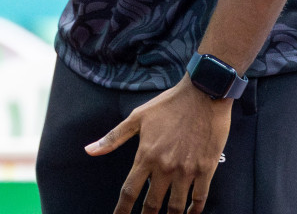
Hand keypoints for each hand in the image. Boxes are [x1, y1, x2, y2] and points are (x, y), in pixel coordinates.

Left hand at [86, 77, 230, 213]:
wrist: (202, 94)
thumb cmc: (168, 104)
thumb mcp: (136, 117)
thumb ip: (113, 138)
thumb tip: (89, 151)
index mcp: (145, 155)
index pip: (129, 190)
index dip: (122, 209)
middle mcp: (165, 166)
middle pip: (152, 204)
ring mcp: (187, 170)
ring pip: (176, 206)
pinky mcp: (207, 169)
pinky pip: (200, 198)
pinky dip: (195, 209)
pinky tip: (190, 212)